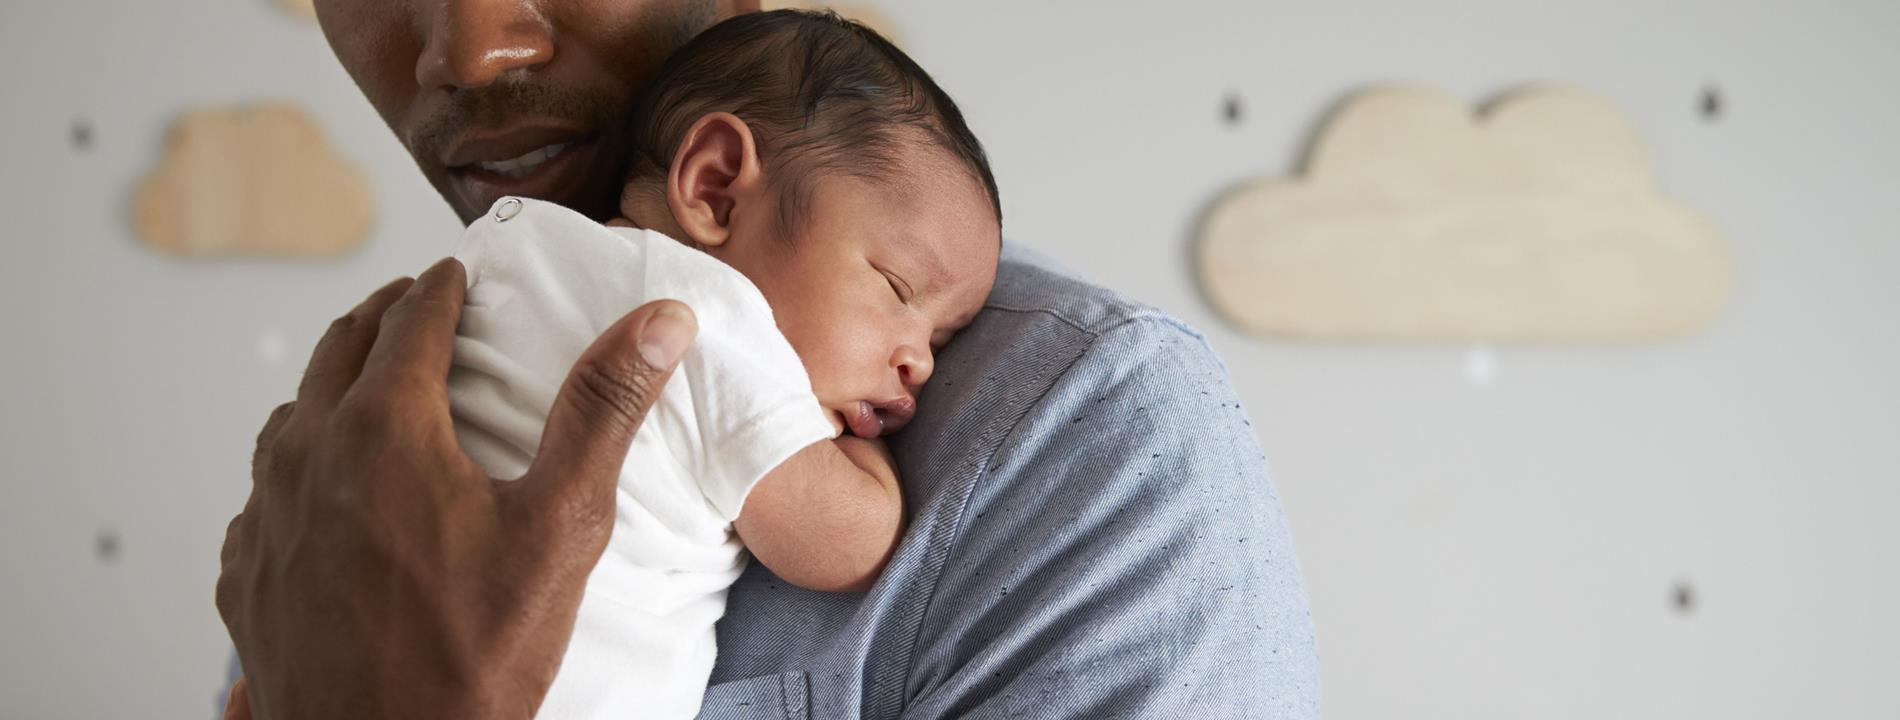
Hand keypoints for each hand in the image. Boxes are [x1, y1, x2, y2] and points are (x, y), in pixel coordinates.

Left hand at [216, 258, 696, 718]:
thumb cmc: (476, 653)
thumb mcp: (561, 524)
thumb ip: (602, 411)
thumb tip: (657, 323)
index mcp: (384, 430)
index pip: (409, 321)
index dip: (439, 288)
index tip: (455, 272)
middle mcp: (309, 458)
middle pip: (336, 351)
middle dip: (380, 317)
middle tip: (413, 305)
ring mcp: (268, 518)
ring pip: (290, 419)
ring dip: (332, 386)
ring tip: (369, 387)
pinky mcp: (249, 574)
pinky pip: (265, 494)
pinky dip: (299, 466)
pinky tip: (327, 492)